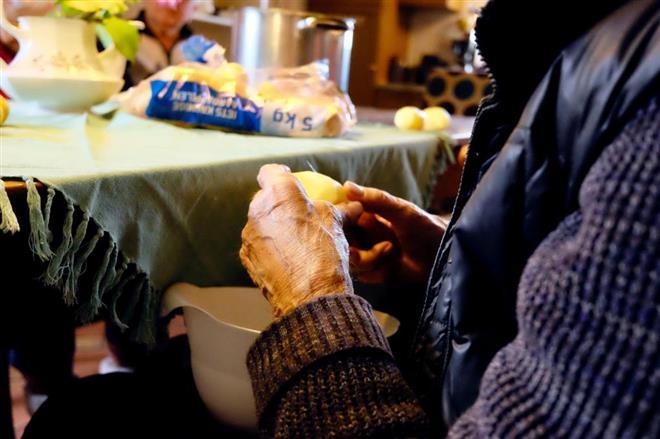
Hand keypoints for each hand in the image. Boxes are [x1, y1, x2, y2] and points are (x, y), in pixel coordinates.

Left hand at [240, 164, 352, 317]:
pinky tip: (287, 259)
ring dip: (274, 227)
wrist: (309, 296)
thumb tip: (354, 206)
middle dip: (280, 205)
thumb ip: (341, 209)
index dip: (281, 174)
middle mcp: (259, 209)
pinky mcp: (246, 256)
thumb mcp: (337, 224)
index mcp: (280, 193)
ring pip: (261, 223)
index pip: (271, 171)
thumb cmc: (324, 253)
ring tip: (295, 242)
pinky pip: (258, 244)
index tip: (291, 180)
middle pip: (265, 199)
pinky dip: (269, 248)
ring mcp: (249, 234)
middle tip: (299, 216)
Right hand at [339, 182, 447, 284]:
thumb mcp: (401, 210)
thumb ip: (375, 199)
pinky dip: (373, 273)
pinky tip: (389, 267)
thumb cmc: (425, 225)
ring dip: (368, 259)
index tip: (349, 224)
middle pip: (341, 243)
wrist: (445, 254)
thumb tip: (346, 186)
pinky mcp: (376, 273)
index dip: (339, 223)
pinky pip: (361, 276)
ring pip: (349, 260)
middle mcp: (363, 235)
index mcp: (365, 216)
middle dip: (352, 246)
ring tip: (390, 250)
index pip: (339, 219)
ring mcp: (368, 254)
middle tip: (376, 242)